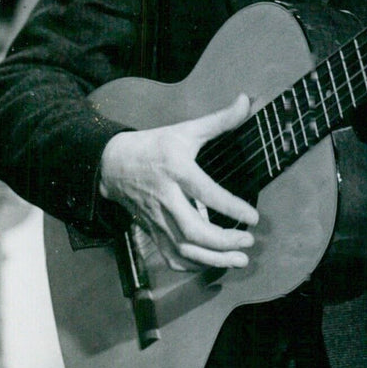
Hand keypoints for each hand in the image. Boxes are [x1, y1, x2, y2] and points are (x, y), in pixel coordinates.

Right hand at [99, 94, 258, 270]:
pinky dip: (192, 266)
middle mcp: (165, 198)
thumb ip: (220, 119)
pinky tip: (212, 264)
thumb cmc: (155, 145)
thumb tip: (246, 101)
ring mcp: (156, 219)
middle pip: (193, 230)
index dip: (231, 207)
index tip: (253, 217)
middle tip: (248, 241)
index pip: (206, 193)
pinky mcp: (151, 231)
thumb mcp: (187, 129)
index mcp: (176, 170)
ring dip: (213, 260)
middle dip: (223, 242)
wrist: (113, 164)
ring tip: (239, 260)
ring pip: (183, 249)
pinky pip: (170, 256)